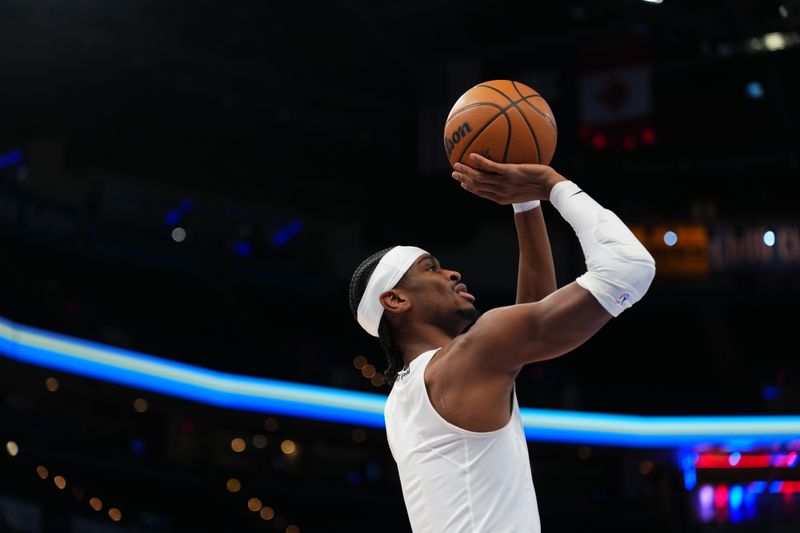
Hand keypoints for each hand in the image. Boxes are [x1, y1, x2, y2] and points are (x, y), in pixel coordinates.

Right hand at [451, 153, 565, 204]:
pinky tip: (473, 155)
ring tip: (457, 165)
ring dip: (467, 172)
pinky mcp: (510, 173)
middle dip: (464, 181)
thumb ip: (516, 183)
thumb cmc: (542, 186)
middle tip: (454, 174)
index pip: (483, 194)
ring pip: (480, 178)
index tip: (463, 184)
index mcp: (503, 198)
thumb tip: (514, 173)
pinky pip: (492, 167)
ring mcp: (504, 183)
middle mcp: (501, 192)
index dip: (471, 189)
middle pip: (477, 187)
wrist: (551, 186)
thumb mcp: (527, 189)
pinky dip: (481, 162)